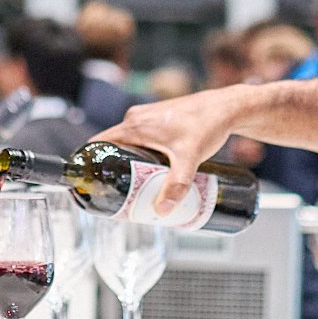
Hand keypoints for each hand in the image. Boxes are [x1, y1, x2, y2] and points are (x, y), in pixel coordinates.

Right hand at [101, 88, 249, 214]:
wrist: (226, 107)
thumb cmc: (207, 125)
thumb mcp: (189, 159)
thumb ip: (177, 185)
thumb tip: (163, 211)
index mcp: (135, 125)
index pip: (99, 143)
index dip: (91, 162)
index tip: (91, 182)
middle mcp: (137, 118)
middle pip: (113, 147)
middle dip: (113, 169)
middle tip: (118, 193)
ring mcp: (148, 117)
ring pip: (129, 143)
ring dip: (128, 162)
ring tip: (133, 186)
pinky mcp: (159, 119)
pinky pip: (141, 138)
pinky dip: (140, 153)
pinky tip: (150, 169)